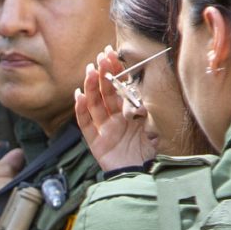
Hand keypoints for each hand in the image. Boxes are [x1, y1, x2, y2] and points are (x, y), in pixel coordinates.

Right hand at [0, 150, 25, 229]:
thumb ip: (0, 174)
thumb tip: (18, 154)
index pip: (5, 167)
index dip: (14, 182)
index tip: (10, 198)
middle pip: (7, 180)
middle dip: (12, 196)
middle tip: (6, 213)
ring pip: (3, 194)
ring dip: (8, 209)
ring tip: (1, 222)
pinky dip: (0, 217)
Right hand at [76, 47, 156, 170]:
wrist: (140, 175)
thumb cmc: (146, 153)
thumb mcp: (152, 129)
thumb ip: (145, 115)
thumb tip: (139, 104)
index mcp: (127, 113)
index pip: (119, 88)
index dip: (115, 71)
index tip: (112, 54)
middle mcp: (113, 118)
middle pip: (105, 93)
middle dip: (102, 74)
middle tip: (100, 57)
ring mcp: (103, 129)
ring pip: (94, 104)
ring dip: (91, 87)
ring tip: (89, 71)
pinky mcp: (95, 142)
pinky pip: (86, 124)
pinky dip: (81, 110)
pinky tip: (78, 95)